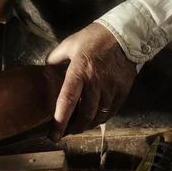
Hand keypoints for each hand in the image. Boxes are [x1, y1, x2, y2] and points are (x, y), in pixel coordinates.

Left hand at [46, 22, 136, 141]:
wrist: (125, 34)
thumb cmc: (94, 39)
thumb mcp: (70, 43)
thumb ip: (55, 58)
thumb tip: (46, 69)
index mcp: (79, 71)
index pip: (67, 101)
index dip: (60, 121)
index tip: (54, 135)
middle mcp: (95, 82)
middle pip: (85, 114)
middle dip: (75, 128)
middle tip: (67, 132)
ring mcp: (111, 87)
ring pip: (99, 115)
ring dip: (88, 125)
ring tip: (80, 126)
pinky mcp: (122, 90)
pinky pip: (111, 111)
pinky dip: (102, 118)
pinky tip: (96, 118)